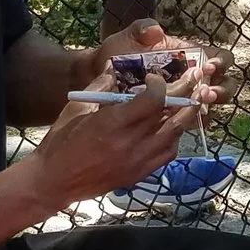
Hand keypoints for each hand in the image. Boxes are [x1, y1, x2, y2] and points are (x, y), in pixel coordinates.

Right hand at [26, 78, 198, 208]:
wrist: (53, 181)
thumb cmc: (61, 141)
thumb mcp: (78, 107)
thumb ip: (100, 86)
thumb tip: (116, 68)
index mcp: (113, 123)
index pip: (153, 100)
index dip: (160, 85)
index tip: (154, 78)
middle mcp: (130, 143)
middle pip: (171, 116)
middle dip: (186, 94)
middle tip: (195, 79)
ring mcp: (137, 162)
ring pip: (175, 136)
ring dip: (186, 116)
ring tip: (193, 100)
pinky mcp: (138, 175)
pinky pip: (167, 154)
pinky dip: (174, 138)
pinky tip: (172, 129)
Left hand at [76, 19, 238, 110]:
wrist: (96, 80)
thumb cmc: (116, 55)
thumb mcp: (127, 37)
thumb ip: (141, 29)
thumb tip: (156, 32)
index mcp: (189, 55)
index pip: (218, 57)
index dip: (220, 61)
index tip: (208, 66)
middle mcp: (192, 78)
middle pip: (223, 84)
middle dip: (220, 89)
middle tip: (207, 92)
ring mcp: (184, 99)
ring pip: (210, 106)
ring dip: (209, 107)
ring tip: (199, 106)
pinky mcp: (173, 118)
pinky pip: (191, 122)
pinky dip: (192, 122)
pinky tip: (183, 121)